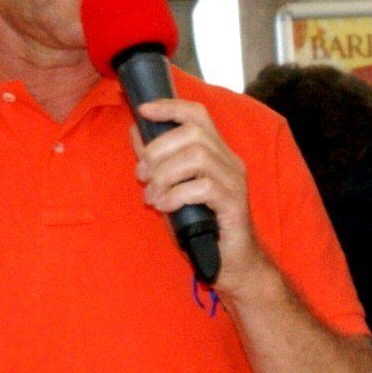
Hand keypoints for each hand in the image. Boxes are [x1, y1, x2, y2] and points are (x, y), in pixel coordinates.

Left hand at [131, 98, 269, 285]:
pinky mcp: (234, 205)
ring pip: (198, 156)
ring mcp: (234, 183)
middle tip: (142, 174)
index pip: (198, 115)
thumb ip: (158, 163)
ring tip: (152, 195)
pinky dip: (176, 194)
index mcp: (217, 154)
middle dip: (159, 149)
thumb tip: (136, 133)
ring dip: (165, 174)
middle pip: (194, 133)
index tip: (143, 110)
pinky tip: (166, 207)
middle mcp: (230, 162)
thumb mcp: (173, 190)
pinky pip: (203, 188)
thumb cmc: (203, 228)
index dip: (170, 107)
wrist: (234, 265)